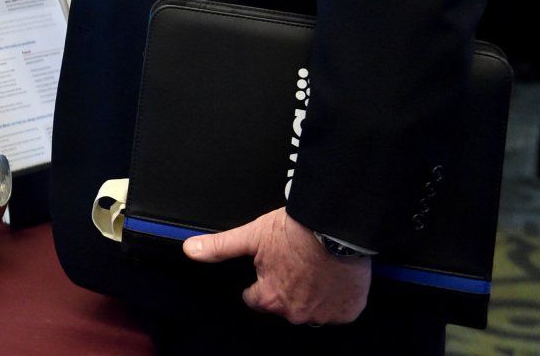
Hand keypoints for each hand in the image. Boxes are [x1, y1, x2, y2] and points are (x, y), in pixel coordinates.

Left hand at [183, 208, 370, 326]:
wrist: (335, 226)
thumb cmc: (295, 231)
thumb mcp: (251, 235)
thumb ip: (220, 247)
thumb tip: (191, 249)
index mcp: (270, 298)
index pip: (256, 300)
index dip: (260, 283)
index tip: (269, 270)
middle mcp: (296, 312)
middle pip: (285, 304)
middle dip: (288, 287)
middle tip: (295, 263)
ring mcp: (324, 314)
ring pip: (313, 308)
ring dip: (313, 293)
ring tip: (315, 267)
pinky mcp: (348, 310)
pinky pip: (340, 309)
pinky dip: (338, 296)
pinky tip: (333, 276)